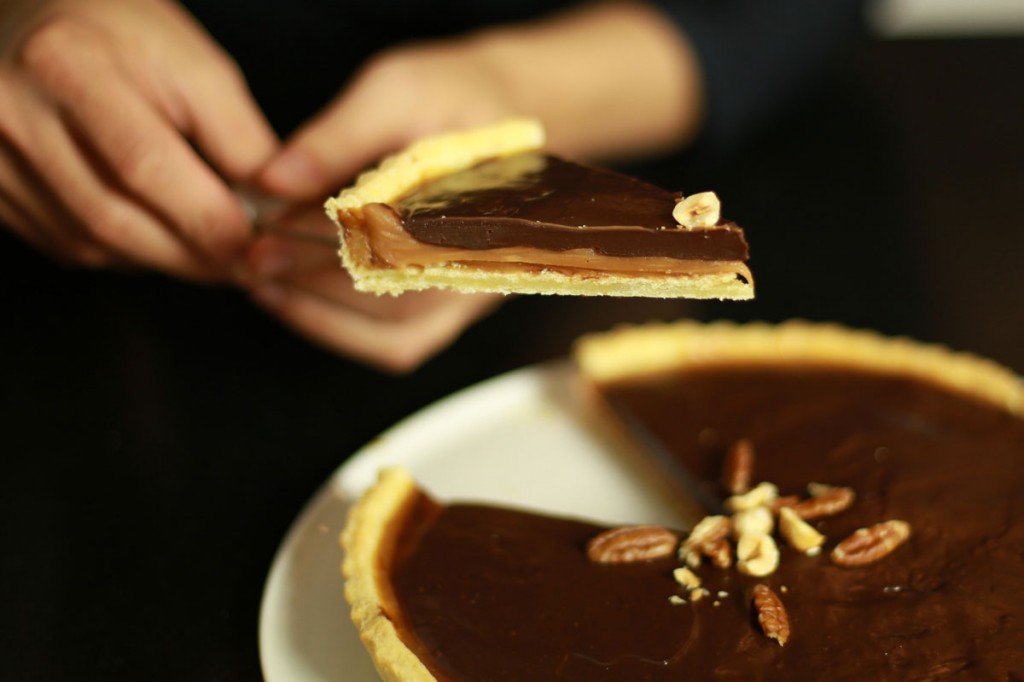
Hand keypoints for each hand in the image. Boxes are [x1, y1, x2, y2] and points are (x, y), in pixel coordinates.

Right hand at [0, 0, 277, 280]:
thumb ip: (237, 137)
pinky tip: (154, 234)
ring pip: (91, 243)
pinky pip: (67, 245)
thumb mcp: (191, 63)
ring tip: (205, 250)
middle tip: (241, 266)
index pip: (145, 165)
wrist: (33, 19)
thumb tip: (271, 210)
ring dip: (161, 259)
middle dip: (190, 255)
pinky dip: (123, 253)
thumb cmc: (119, 35)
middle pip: (113, 218)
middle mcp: (16, 114)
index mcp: (69, 66)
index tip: (255, 246)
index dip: (207, 219)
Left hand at [243, 1, 701, 369]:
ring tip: (266, 286)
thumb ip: (337, 137)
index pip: (390, 240)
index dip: (319, 244)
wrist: (510, 112)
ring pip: (397, 334)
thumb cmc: (459, 96)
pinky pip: (403, 343)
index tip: (262, 235)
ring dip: (322, 317)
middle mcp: (484, 259)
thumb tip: (272, 181)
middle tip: (251, 263)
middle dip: (312, 284)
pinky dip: (347, 334)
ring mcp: (472, 289)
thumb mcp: (398, 89)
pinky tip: (301, 304)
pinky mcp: (456, 304)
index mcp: (480, 205)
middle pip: (392, 296)